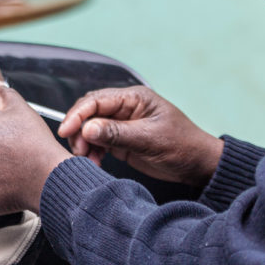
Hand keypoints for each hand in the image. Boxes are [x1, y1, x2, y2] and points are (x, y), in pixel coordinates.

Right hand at [56, 85, 222, 185]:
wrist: (198, 166)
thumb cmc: (183, 146)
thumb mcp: (150, 139)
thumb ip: (117, 133)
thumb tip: (87, 129)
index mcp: (134, 98)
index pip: (96, 100)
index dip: (78, 114)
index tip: (66, 130)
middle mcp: (125, 108)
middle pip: (89, 112)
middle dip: (78, 130)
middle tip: (78, 150)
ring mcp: (121, 124)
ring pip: (89, 128)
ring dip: (83, 143)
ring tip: (88, 159)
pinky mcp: (120, 139)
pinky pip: (97, 142)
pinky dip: (91, 151)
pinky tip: (94, 162)